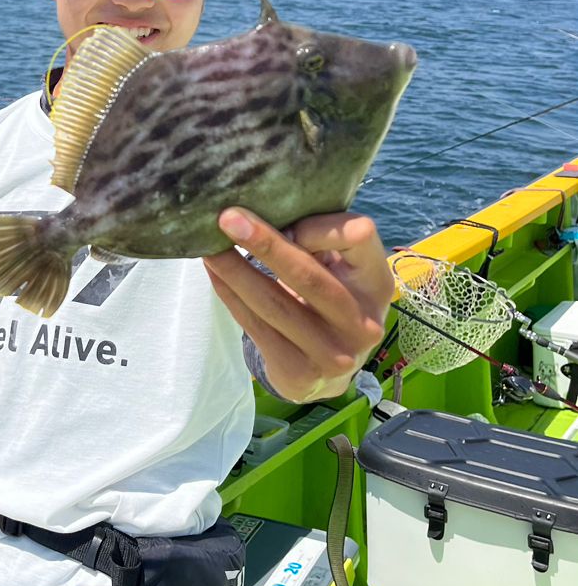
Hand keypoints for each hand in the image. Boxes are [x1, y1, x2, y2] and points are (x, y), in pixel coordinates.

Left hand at [203, 208, 392, 402]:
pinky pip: (256, 326)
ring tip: (208, 246)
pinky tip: (214, 274)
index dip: (317, 225)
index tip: (286, 220)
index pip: (358, 236)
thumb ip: (320, 241)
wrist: (327, 371)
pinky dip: (230, 295)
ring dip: (234, 271)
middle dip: (264, 244)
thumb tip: (261, 212)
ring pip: (274, 303)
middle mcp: (362, 321)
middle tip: (226, 217)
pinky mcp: (300, 373)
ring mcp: (334, 353)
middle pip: (309, 275)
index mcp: (377, 283)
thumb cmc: (329, 299)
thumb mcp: (340, 270)